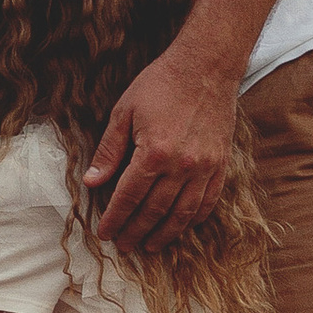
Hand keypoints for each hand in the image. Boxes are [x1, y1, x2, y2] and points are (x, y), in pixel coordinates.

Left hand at [84, 46, 239, 254]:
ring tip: (150, 246)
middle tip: (124, 246)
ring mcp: (204, 168)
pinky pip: (208, 201)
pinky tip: (183, 226)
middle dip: (135, 231)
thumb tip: (92, 182)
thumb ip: (109, 150)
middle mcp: (181, 166)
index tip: (105, 233)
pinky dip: (194, 218)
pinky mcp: (220, 164)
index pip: (128, 197)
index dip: (115, 218)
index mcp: (153, 153)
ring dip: (165, 233)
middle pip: (154, 211)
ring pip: (182, 213)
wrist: (206, 66)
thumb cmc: (161, 84)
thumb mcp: (124, 112)